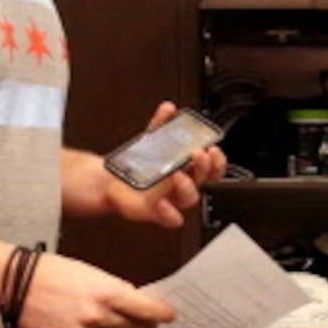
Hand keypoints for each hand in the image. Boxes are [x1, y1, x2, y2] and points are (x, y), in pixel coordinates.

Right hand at [15, 253, 174, 327]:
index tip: (170, 316)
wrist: (15, 284)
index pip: (146, 309)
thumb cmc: (49, 272)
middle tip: (145, 320)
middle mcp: (96, 315)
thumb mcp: (88, 272)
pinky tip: (81, 327)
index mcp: (106, 292)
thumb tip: (132, 302)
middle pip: (131, 325)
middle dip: (139, 322)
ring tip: (92, 314)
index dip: (161, 314)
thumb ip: (113, 289)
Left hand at [107, 101, 225, 228]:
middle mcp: (181, 185)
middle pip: (204, 181)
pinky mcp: (157, 213)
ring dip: (187, 186)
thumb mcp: (149, 143)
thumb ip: (160, 125)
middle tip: (198, 153)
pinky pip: (170, 219)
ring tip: (176, 174)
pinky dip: (169, 213)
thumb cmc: (136, 167)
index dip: (217, 160)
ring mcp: (171, 200)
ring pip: (190, 198)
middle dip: (204, 167)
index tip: (213, 147)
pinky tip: (162, 202)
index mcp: (185, 169)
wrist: (111, 183)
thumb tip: (168, 108)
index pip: (211, 168)